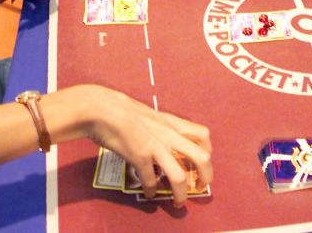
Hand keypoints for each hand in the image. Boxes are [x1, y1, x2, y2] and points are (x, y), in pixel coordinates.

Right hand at [76, 85, 211, 205]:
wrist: (103, 109)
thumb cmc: (123, 110)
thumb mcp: (152, 115)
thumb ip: (163, 128)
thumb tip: (168, 142)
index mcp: (173, 123)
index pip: (203, 135)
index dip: (207, 152)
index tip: (201, 164)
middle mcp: (169, 135)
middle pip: (202, 158)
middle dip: (205, 176)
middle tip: (199, 186)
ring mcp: (156, 147)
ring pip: (179, 176)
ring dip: (181, 194)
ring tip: (178, 202)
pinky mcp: (140, 157)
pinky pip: (151, 180)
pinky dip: (151, 190)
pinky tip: (148, 193)